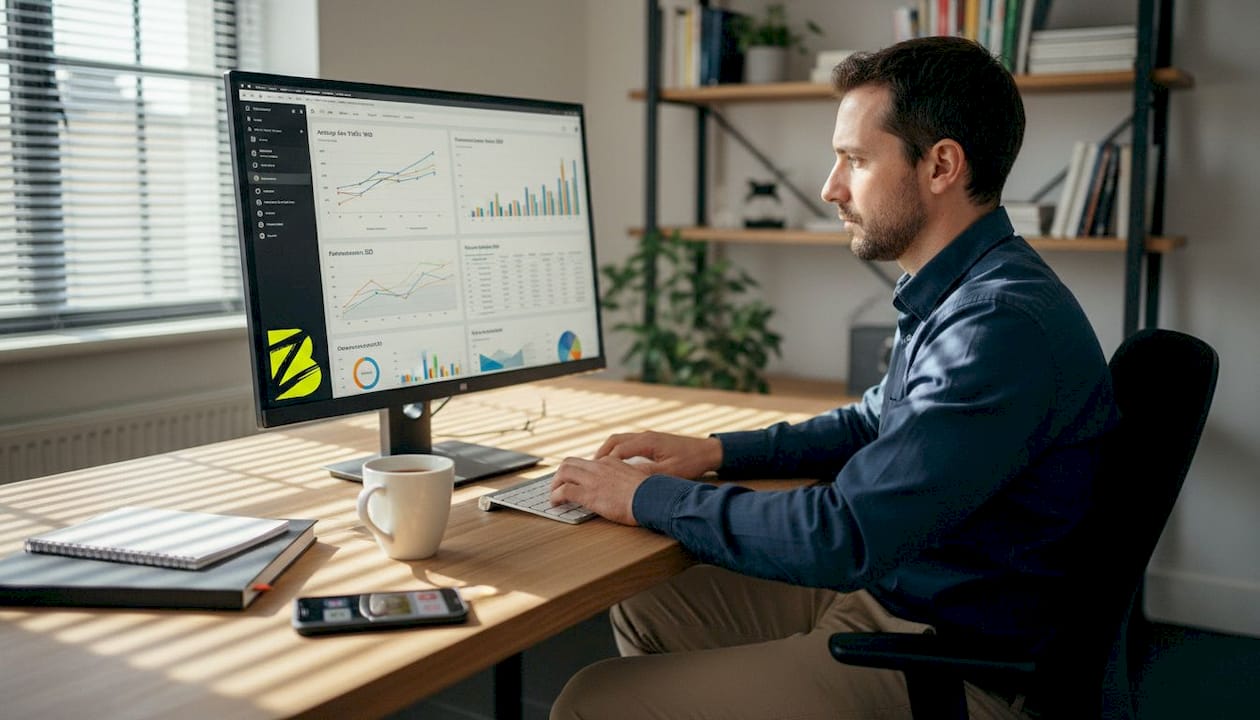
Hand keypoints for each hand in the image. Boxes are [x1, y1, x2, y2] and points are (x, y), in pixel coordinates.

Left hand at [550, 456, 650, 525]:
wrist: (652, 499)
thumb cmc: (649, 494)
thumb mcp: (637, 480)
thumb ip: (625, 480)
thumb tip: (623, 489)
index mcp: (611, 462)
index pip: (587, 463)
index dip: (577, 472)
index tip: (575, 480)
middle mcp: (599, 467)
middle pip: (569, 462)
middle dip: (560, 474)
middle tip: (557, 486)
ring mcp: (592, 479)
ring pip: (563, 473)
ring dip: (554, 484)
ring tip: (553, 496)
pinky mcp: (588, 493)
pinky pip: (564, 491)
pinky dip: (555, 497)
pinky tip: (555, 503)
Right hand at [594, 431, 721, 479]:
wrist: (708, 452)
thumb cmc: (691, 462)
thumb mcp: (670, 472)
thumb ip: (648, 474)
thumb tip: (627, 478)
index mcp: (647, 442)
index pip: (618, 449)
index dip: (604, 461)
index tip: (593, 472)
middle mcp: (645, 436)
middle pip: (614, 441)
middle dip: (600, 454)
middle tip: (589, 468)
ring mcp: (648, 437)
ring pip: (620, 440)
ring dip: (607, 452)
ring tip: (598, 467)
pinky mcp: (652, 442)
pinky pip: (628, 443)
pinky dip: (617, 452)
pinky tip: (616, 464)